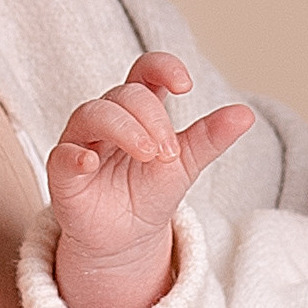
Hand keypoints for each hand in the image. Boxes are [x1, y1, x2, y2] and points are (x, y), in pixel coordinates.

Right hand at [49, 53, 252, 307]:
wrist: (127, 240)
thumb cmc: (150, 193)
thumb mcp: (186, 164)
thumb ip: (210, 138)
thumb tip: (245, 114)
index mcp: (139, 111)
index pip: (144, 72)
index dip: (161, 67)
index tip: (185, 85)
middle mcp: (107, 119)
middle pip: (123, 94)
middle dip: (152, 118)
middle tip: (169, 152)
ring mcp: (82, 142)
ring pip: (91, 113)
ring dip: (123, 129)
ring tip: (148, 154)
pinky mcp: (63, 173)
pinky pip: (62, 155)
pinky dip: (76, 155)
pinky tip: (92, 162)